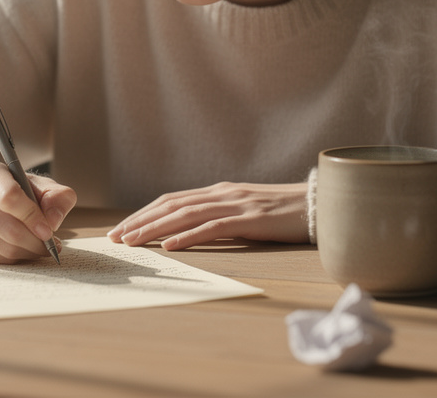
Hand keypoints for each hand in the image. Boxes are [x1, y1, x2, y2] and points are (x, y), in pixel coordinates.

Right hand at [0, 159, 76, 263]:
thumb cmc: (16, 189)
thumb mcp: (39, 184)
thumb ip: (56, 197)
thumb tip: (53, 221)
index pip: (10, 197)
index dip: (33, 217)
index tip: (48, 231)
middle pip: (9, 229)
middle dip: (36, 241)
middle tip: (52, 244)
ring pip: (4, 248)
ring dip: (29, 252)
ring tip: (41, 246)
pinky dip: (16, 258)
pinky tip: (23, 248)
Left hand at [106, 181, 307, 250]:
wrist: (322, 205)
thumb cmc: (286, 213)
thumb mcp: (248, 211)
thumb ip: (222, 216)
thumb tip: (193, 231)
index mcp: (220, 191)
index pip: (172, 200)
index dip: (144, 213)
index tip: (122, 229)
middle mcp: (223, 193)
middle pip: (171, 205)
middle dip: (139, 221)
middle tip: (115, 238)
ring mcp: (236, 204)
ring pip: (184, 214)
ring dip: (154, 228)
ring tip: (132, 242)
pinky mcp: (250, 219)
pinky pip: (213, 227)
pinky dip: (188, 236)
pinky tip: (170, 246)